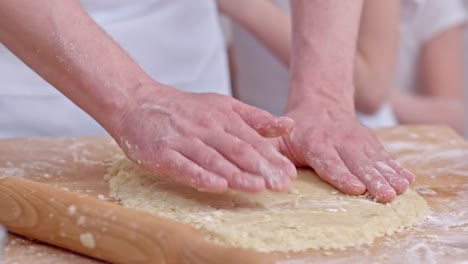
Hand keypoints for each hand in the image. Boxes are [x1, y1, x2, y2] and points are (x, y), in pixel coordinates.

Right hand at [113, 85, 295, 192]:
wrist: (139, 102)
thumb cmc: (186, 109)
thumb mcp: (224, 106)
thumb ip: (255, 118)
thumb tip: (288, 125)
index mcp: (224, 117)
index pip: (252, 140)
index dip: (272, 158)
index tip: (291, 174)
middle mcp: (206, 128)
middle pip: (237, 150)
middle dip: (261, 168)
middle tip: (281, 185)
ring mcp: (183, 141)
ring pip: (214, 159)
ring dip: (236, 174)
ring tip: (257, 187)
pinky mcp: (162, 153)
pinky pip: (183, 166)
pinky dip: (200, 176)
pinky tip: (217, 186)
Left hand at [275, 104, 414, 201]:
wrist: (320, 107)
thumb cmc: (295, 133)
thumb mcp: (278, 139)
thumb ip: (272, 154)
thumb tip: (273, 177)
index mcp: (315, 143)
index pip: (329, 162)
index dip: (342, 175)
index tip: (356, 188)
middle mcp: (340, 140)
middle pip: (358, 163)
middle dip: (374, 180)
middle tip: (387, 195)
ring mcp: (358, 140)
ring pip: (375, 159)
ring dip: (390, 175)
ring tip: (401, 189)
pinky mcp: (371, 141)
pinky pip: (385, 155)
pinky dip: (397, 167)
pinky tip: (408, 178)